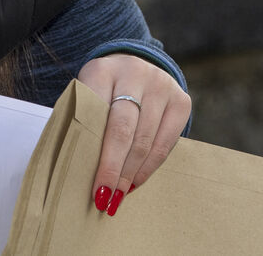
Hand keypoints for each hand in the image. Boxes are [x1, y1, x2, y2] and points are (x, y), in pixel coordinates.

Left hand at [78, 54, 191, 216]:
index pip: (96, 115)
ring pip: (146, 139)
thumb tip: (81, 166)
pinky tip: (137, 181)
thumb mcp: (87, 92)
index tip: (91, 184)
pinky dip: (150, 166)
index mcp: (102, 70)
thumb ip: (84, 119)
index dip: (95, 153)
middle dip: (114, 168)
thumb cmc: (103, 88)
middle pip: (124, 129)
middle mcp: (134, 73)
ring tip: (119, 195)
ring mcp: (161, 85)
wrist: (132, 64)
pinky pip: (166, 142)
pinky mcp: (181, 100)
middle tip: (106, 197)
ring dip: (132, 173)